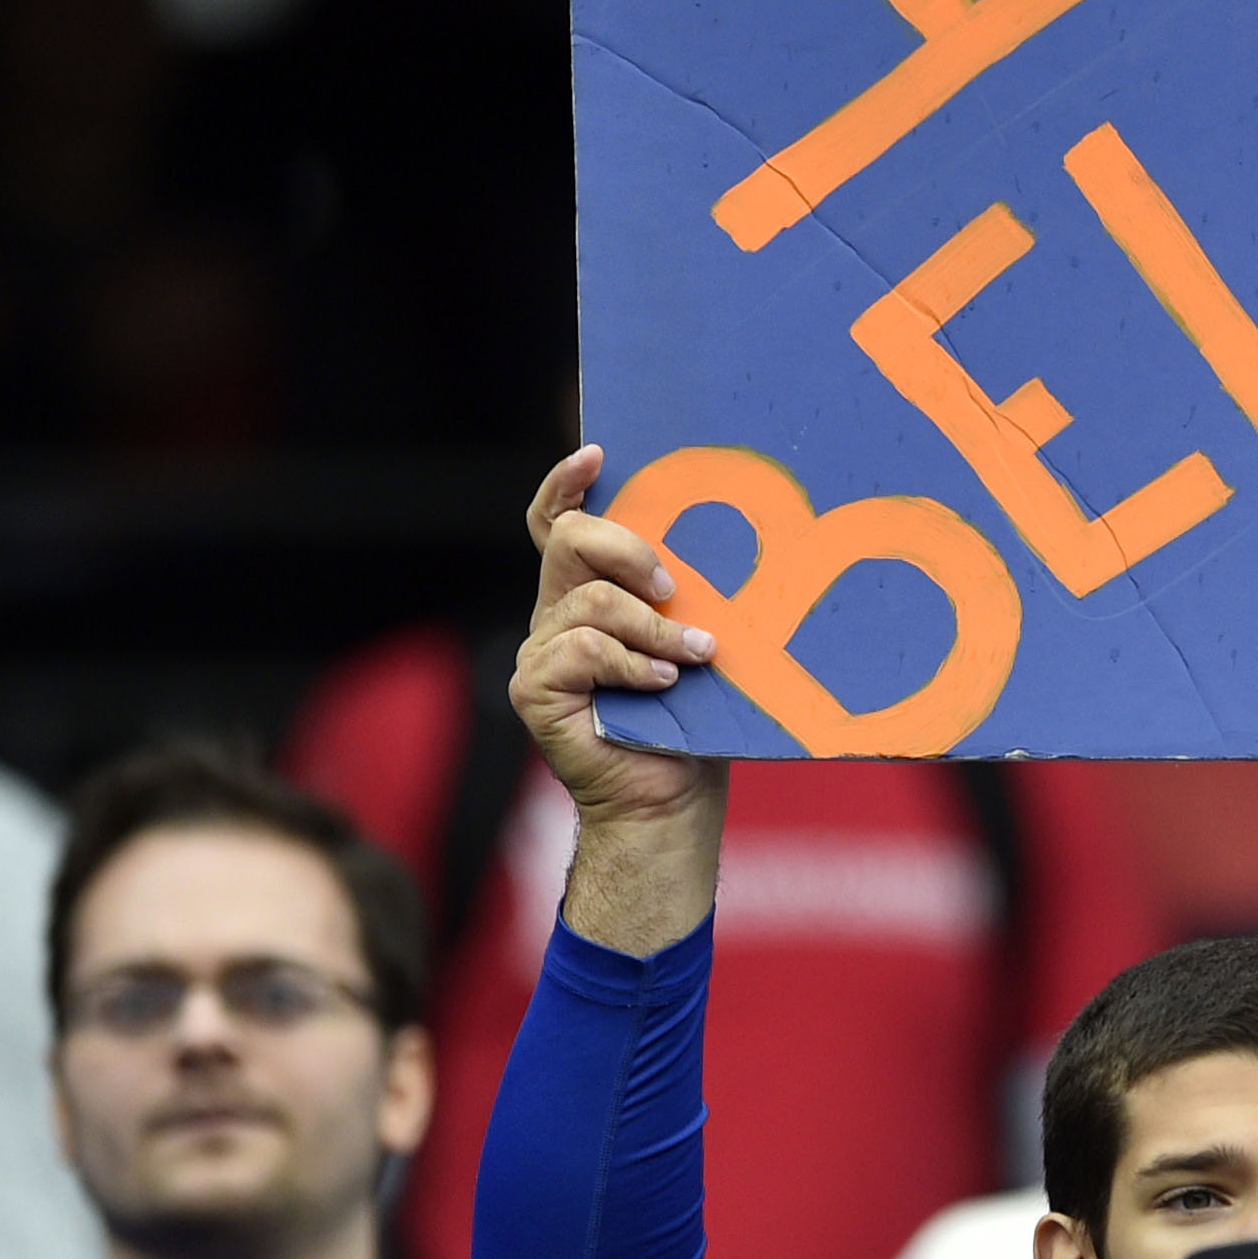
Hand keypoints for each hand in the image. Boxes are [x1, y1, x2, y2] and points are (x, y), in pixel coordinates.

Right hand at [517, 447, 733, 956]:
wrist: (669, 804)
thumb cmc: (693, 726)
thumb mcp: (696, 643)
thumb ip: (685, 599)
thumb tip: (723, 542)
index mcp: (589, 597)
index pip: (558, 524)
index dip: (568, 484)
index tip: (600, 454)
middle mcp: (555, 617)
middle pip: (570, 542)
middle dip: (628, 548)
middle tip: (674, 584)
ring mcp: (539, 654)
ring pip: (590, 602)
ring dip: (653, 628)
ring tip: (693, 658)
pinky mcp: (534, 690)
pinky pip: (582, 650)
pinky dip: (631, 664)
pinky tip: (662, 685)